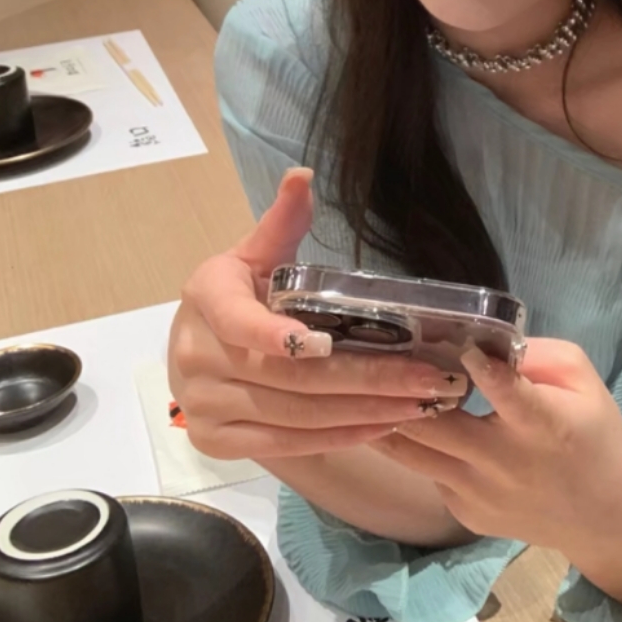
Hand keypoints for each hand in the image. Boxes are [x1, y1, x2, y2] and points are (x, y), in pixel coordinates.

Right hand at [167, 168, 468, 462]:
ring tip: (419, 404)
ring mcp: (202, 407)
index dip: (279, 335)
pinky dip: (339, 437)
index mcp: (205, 298)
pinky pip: (286, 446)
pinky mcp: (215, 444)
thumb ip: (282, 221)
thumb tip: (303, 176)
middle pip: (290, 378)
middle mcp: (194, 357)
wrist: (195, 347)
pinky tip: (383, 426)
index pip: (239, 322)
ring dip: (363, 413)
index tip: (326, 342)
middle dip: (366, 379)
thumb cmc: (238, 294)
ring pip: (295, 417)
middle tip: (426, 379)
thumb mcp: (255, 254)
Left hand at [372, 338, 621, 553]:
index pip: (508, 394)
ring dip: (386, 420)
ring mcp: (478, 494)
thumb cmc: (593, 436)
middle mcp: (502, 462)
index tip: (462, 347)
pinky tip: (406, 424)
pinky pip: (429, 473)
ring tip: (365, 389)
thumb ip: (539, 354)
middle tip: (379, 359)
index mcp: (540, 424)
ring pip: (412, 454)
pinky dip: (416, 448)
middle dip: (401, 392)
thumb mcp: (583, 382)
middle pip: (434, 426)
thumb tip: (487, 340)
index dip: (482, 370)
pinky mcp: (465, 515)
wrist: (603, 518)